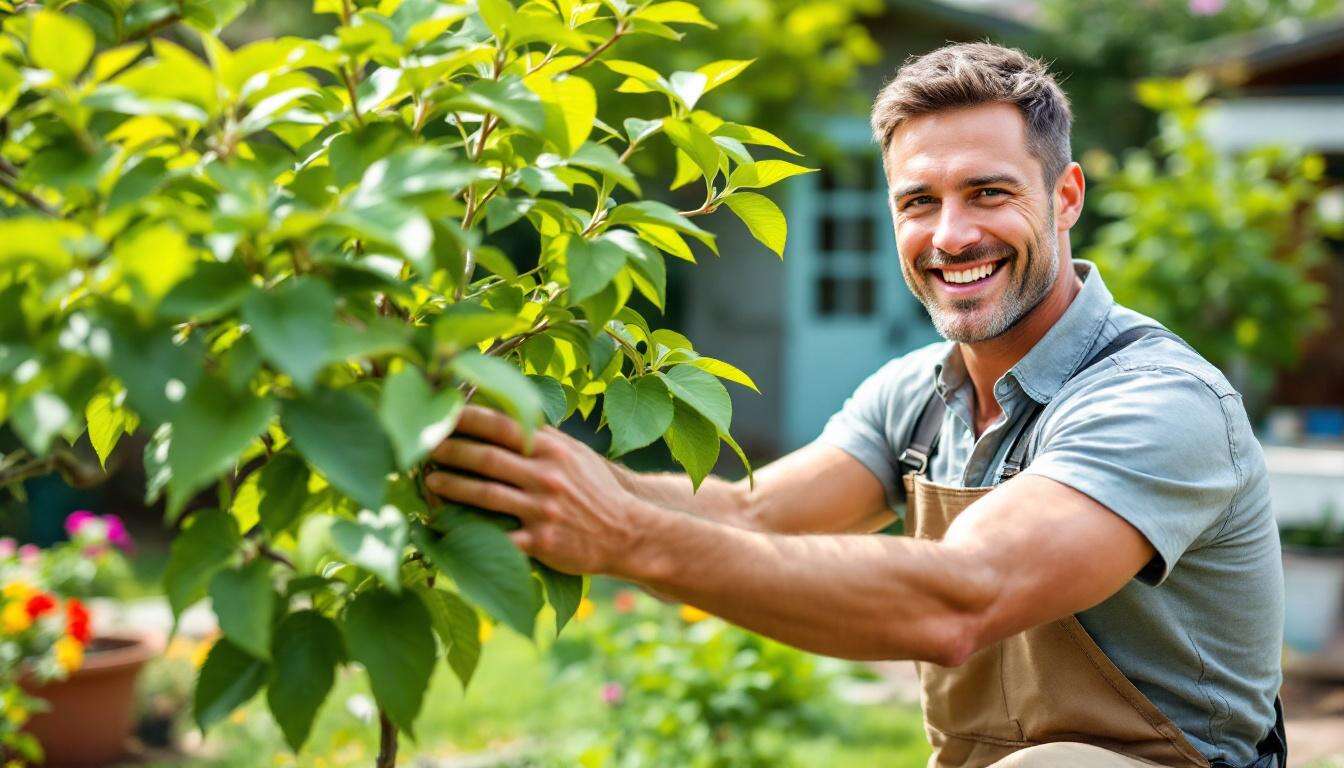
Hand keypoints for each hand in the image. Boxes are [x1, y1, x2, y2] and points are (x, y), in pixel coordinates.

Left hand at [425, 405, 650, 575]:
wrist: (628, 532)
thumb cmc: (596, 490)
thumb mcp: (575, 454)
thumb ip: (541, 437)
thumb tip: (505, 413)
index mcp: (553, 450)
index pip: (502, 425)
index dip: (467, 418)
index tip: (441, 412)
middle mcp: (547, 476)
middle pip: (486, 458)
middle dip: (449, 450)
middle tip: (422, 445)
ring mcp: (543, 510)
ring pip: (485, 495)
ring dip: (451, 487)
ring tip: (429, 481)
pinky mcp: (542, 542)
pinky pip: (498, 537)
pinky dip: (471, 533)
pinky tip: (449, 528)